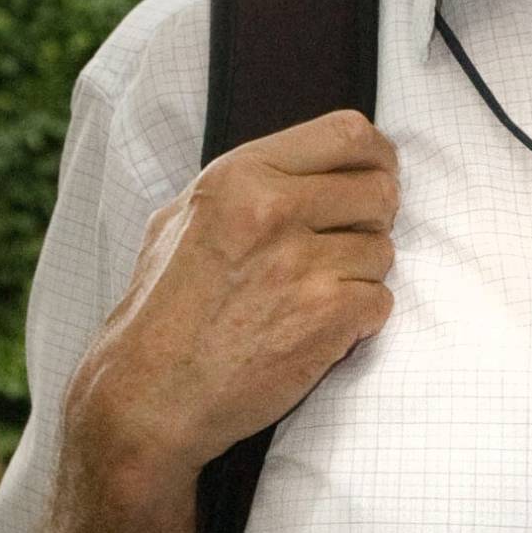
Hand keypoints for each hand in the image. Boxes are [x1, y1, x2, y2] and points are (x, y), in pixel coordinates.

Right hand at [67, 111, 399, 482]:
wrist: (147, 397)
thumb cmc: (161, 313)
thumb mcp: (179, 222)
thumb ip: (246, 186)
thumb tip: (309, 165)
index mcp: (240, 176)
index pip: (348, 134)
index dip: (376, 157)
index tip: (377, 174)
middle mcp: (273, 210)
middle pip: (381, 190)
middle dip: (372, 220)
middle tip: (340, 247)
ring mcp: (304, 263)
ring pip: (383, 250)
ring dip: (358, 276)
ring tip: (306, 298)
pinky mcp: (329, 315)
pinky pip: (381, 301)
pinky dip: (357, 320)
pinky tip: (313, 330)